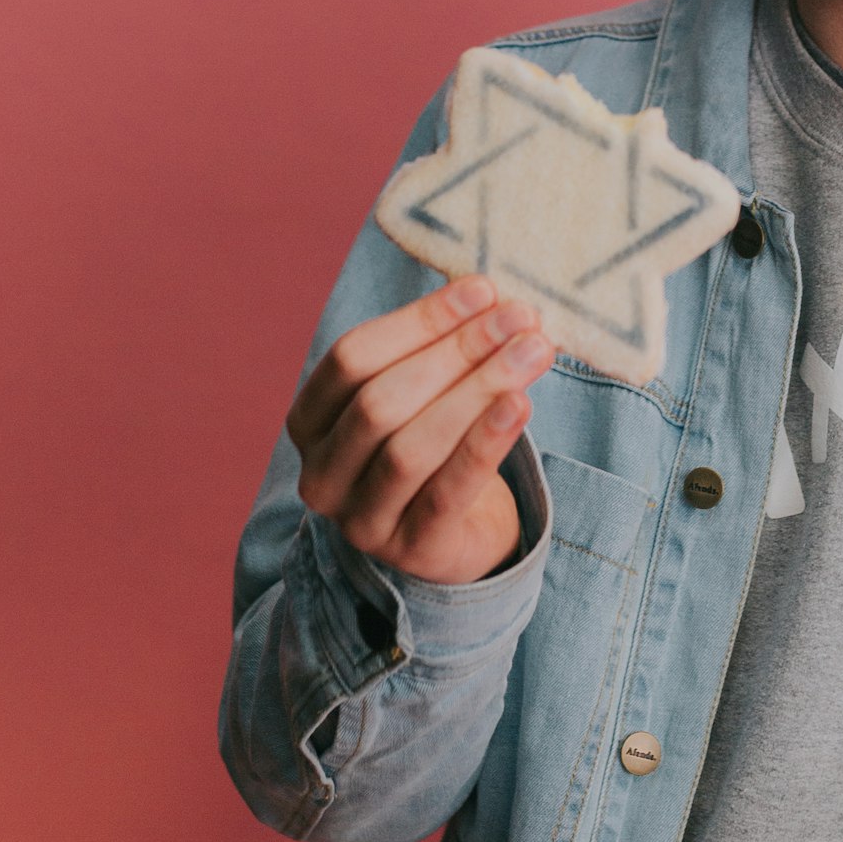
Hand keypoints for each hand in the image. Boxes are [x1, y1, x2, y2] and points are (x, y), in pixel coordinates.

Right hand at [287, 277, 555, 584]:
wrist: (458, 536)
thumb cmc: (436, 447)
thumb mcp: (421, 395)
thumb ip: (437, 350)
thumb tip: (489, 297)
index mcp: (310, 422)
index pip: (352, 358)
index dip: (419, 320)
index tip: (483, 290)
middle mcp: (321, 474)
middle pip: (381, 401)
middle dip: (456, 352)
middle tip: (519, 318)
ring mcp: (361, 520)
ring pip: (410, 448)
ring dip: (477, 390)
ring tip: (533, 352)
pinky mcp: (412, 551)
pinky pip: (447, 492)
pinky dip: (484, 443)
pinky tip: (521, 404)